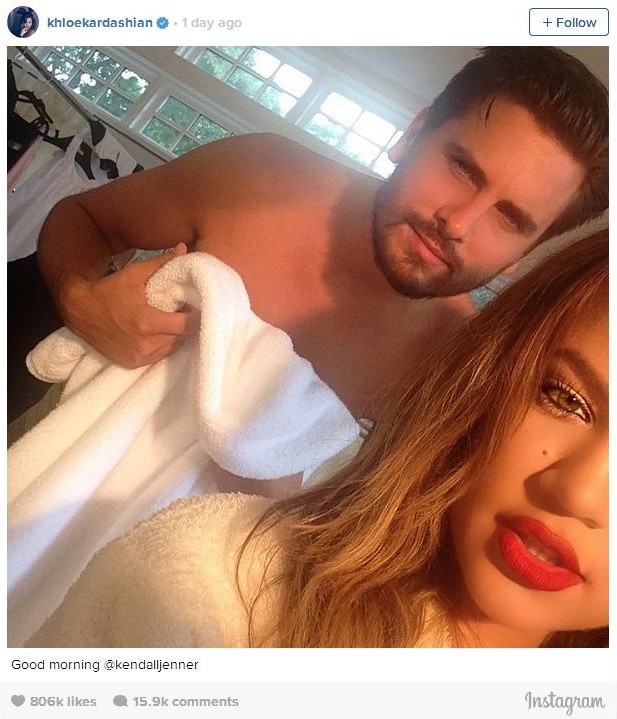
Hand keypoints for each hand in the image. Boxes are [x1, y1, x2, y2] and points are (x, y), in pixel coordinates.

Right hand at [62, 243, 199, 366]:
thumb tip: (184, 248)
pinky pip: (159, 356)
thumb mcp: (133, 274)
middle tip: (189, 311)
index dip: (198, 316)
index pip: (188, 326)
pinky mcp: (133, 363)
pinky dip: (164, 345)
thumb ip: (161, 262)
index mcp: (146, 323)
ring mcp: (139, 357)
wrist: (77, 312)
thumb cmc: (107, 291)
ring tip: (175, 320)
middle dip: (188, 325)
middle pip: (182, 338)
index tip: (202, 306)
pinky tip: (161, 332)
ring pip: (172, 348)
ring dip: (177, 336)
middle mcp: (145, 344)